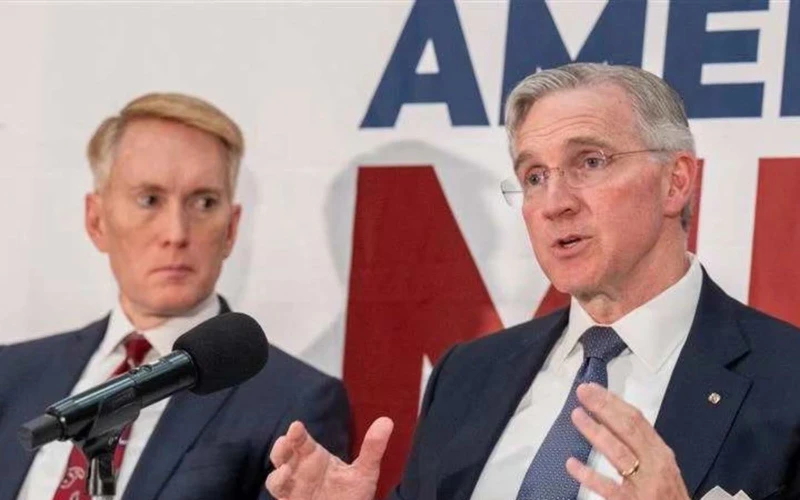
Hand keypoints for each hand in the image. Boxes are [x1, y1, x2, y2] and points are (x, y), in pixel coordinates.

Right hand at [266, 417, 393, 499]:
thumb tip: (387, 421)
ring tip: (286, 467)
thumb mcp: (365, 472)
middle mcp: (299, 470)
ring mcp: (293, 487)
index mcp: (314, 457)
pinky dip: (280, 484)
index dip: (297, 433)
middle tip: (289, 439)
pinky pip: (279, 493)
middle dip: (282, 446)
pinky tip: (288, 479)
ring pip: (275, 476)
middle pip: (283, 454)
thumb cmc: (352, 495)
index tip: (297, 426)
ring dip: (277, 472)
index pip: (301, 441)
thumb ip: (372, 448)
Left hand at [566, 383, 689, 499]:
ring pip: (618, 453)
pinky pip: (608, 488)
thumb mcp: (660, 468)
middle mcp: (655, 465)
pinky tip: (572, 464)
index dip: (614, 402)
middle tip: (582, 392)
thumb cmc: (667, 496)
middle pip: (628, 430)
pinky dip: (589, 475)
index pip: (637, 420)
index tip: (594, 389)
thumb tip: (613, 421)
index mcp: (660, 453)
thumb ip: (641, 447)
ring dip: (596, 432)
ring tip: (577, 415)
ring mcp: (644, 485)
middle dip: (604, 408)